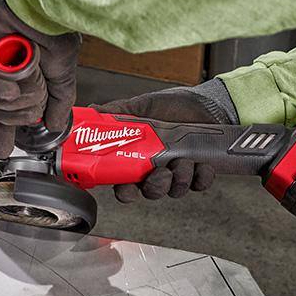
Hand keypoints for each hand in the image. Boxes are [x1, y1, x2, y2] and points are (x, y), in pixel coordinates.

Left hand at [0, 0, 81, 157]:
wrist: (43, 1)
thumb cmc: (52, 27)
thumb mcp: (61, 72)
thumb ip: (58, 99)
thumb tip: (54, 124)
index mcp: (14, 75)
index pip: (4, 108)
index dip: (3, 131)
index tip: (2, 151)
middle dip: (15, 112)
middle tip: (32, 104)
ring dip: (3, 99)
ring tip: (22, 90)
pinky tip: (6, 89)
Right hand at [93, 82, 236, 201]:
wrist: (202, 103)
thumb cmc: (170, 106)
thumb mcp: (141, 106)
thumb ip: (116, 112)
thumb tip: (92, 111)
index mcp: (137, 158)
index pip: (124, 184)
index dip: (125, 191)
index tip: (127, 188)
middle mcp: (156, 170)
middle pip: (150, 191)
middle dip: (156, 187)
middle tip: (161, 172)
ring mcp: (177, 173)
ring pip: (174, 190)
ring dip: (179, 179)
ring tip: (184, 161)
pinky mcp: (199, 173)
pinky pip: (199, 184)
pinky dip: (201, 177)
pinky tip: (201, 164)